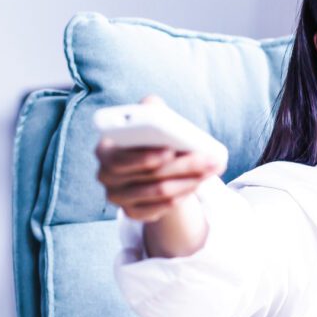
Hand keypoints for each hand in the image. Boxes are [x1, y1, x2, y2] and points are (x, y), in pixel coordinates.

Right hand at [95, 95, 224, 222]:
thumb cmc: (149, 140)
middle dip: (183, 166)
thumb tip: (153, 104)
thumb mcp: (148, 122)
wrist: (150, 169)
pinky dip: (184, 195)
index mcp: (105, 150)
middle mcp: (105, 176)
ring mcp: (118, 197)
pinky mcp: (132, 212)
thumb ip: (149, 109)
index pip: (120, 157)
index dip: (144, 156)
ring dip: (190, 180)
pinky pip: (162, 208)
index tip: (170, 150)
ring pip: (160, 191)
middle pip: (149, 175)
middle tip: (211, 159)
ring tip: (212, 169)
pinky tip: (199, 183)